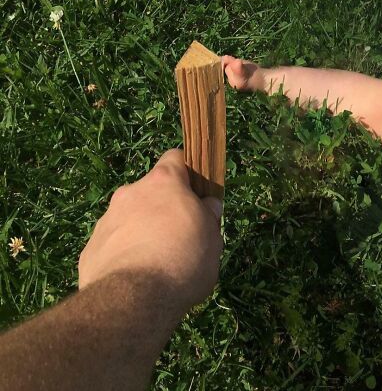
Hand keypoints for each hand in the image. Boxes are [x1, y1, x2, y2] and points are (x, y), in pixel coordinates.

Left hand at [78, 149, 222, 314]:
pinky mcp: (90, 249)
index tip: (195, 196)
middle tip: (178, 238)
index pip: (175, 159)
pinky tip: (134, 280)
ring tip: (154, 265)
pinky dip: (122, 256)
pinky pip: (111, 245)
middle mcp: (130, 192)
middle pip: (149, 192)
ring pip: (128, 218)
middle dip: (161, 209)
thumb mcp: (213, 237)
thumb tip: (208, 205)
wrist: (133, 300)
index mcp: (163, 182)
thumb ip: (209, 216)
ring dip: (140, 232)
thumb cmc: (183, 260)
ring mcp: (106, 220)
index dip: (186, 174)